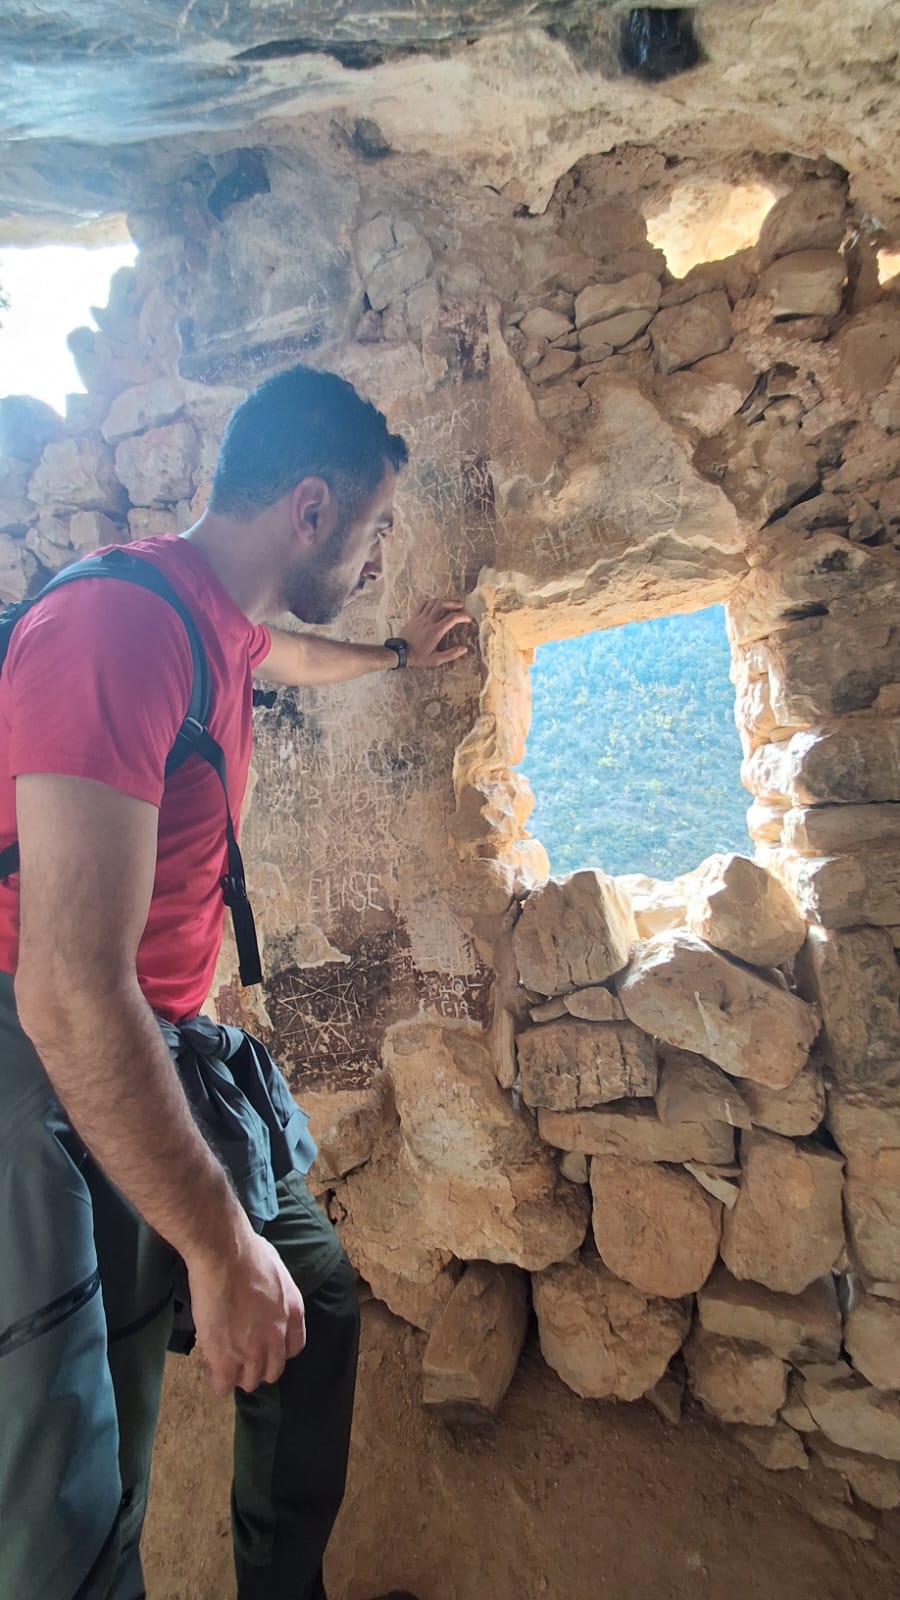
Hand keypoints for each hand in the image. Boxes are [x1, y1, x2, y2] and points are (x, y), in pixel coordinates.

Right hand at [187, 1226, 305, 1396]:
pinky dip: (217, 1381)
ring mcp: (252, 1352)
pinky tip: (211, 1367)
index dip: (276, 1350)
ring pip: (249, 1382)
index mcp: (293, 1314)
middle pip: (272, 1371)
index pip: (293, 1348)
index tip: (263, 1345)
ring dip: (237, 1374)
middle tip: (240, 1354)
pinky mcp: (226, 1360)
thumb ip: (275, 1294)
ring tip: (223, 1361)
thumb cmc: (247, 1251)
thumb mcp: (276, 1271)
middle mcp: (277, 1337)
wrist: (225, 1255)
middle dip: (257, 1366)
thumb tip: (263, 1297)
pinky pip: (223, 1386)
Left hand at [402, 598, 474, 668]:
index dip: (462, 616)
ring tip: (450, 604)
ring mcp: (420, 618)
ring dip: (443, 601)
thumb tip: (464, 649)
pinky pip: (423, 604)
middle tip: (461, 606)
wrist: (400, 653)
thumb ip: (451, 654)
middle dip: (454, 604)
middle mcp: (428, 622)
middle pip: (443, 605)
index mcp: (436, 631)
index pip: (452, 618)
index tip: (468, 619)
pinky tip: (435, 605)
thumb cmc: (418, 657)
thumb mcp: (436, 660)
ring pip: (433, 602)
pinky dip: (431, 602)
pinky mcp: (414, 617)